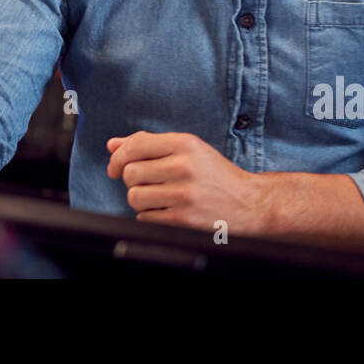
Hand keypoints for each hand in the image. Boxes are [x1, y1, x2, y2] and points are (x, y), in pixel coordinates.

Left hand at [106, 131, 268, 235]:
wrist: (250, 204)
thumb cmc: (216, 175)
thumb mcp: (188, 149)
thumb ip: (149, 144)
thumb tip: (112, 145)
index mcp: (185, 144)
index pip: (135, 145)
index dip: (118, 157)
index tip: (115, 166)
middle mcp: (184, 166)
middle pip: (130, 173)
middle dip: (132, 180)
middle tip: (147, 183)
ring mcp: (184, 194)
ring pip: (134, 196)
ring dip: (140, 199)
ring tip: (158, 198)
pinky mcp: (184, 219)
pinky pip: (145, 217)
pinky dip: (150, 216)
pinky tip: (168, 210)